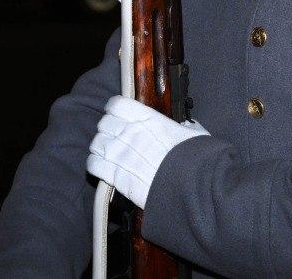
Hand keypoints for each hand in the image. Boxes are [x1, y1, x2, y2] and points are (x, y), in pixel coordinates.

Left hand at [86, 95, 208, 209]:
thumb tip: (187, 126)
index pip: (117, 104)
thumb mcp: (194, 136)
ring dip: (100, 147)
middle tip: (115, 137)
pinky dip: (95, 165)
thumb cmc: (197, 161)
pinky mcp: (116, 176)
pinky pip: (94, 165)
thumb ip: (185, 128)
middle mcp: (130, 133)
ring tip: (108, 153)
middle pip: (104, 123)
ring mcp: (121, 154)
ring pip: (96, 143)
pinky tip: (103, 168)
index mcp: (148, 119)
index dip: (116, 109)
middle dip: (108, 129)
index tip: (118, 115)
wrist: (192, 187)